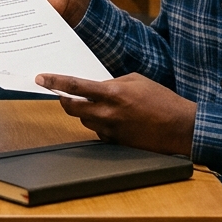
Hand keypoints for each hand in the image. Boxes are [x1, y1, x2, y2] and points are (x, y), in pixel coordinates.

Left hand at [38, 73, 195, 156]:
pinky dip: (100, 125)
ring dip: (86, 113)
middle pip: (72, 108)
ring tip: (103, 106)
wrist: (181, 128)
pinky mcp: (115, 143)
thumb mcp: (137, 80)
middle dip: (65, 101)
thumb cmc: (162, 100)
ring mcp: (111, 130)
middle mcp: (108, 113)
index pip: (75, 87)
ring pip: (84, 121)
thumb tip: (96, 87)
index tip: (41, 78)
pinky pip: (98, 133)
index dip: (55, 82)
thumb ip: (112, 83)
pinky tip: (116, 120)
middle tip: (66, 96)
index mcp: (113, 93)